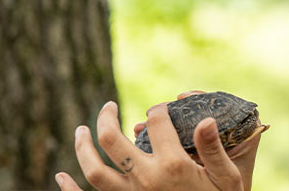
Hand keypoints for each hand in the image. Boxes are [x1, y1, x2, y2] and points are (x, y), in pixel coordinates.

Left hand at [55, 96, 246, 190]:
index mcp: (172, 165)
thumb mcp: (228, 178)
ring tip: (80, 130)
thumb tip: (205, 119)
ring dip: (82, 148)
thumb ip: (213, 149)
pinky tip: (60, 176)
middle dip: (106, 117)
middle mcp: (146, 179)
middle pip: (111, 140)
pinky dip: (70, 190)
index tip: (160, 110)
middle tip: (107, 106)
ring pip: (94, 171)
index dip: (158, 110)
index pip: (156, 122)